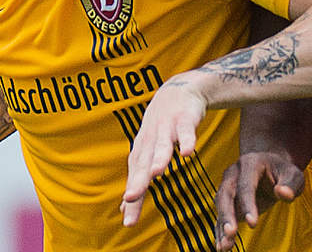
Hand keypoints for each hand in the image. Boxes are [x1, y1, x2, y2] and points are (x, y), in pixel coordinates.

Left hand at [121, 78, 207, 226]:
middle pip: (143, 164)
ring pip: (162, 146)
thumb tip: (125, 207)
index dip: (132, 199)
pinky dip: (186, 140)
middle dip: (138, 182)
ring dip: (159, 159)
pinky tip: (187, 153)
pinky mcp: (184, 119)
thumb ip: (139, 179)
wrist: (179, 90)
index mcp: (141, 151)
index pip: (135, 179)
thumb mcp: (148, 152)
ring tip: (156, 174)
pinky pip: (186, 131)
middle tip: (130, 200)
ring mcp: (167, 129)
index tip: (128, 221)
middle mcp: (150, 141)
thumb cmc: (161, 126)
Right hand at [213, 151, 305, 249]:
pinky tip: (222, 247)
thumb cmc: (284, 172)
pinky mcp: (226, 201)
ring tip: (224, 247)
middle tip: (231, 233)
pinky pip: (220, 216)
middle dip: (227, 215)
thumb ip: (290, 183)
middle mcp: (234, 174)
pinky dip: (220, 232)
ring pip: (220, 207)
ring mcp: (227, 187)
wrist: (270, 167)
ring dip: (221, 227)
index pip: (246, 185)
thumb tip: (282, 193)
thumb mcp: (293, 174)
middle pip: (226, 194)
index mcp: (250, 164)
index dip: (248, 204)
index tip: (253, 224)